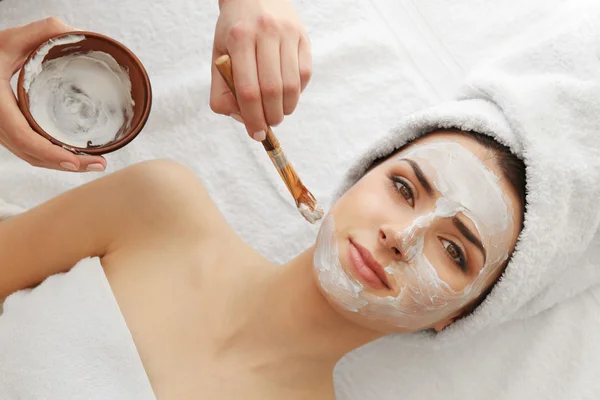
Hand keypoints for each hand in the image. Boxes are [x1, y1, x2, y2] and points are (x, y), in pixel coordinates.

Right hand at [0, 18, 106, 171]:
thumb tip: (75, 32)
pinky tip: (72, 156)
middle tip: (99, 164)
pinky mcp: (7, 131)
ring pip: (30, 157)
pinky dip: (50, 157)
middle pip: (32, 155)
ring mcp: (0, 130)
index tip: (76, 162)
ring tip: (93, 163)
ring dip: (60, 164)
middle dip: (66, 164)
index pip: (24, 137)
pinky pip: (28, 151)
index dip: (50, 153)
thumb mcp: (9, 40)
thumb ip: (41, 32)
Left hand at [210, 0, 311, 140]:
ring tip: (278, 113)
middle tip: (268, 124)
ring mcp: (288, 34)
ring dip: (286, 108)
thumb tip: (241, 118)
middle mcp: (265, 33)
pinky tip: (287, 96)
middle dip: (270, 116)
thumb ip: (222, 89)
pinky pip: (304, 74)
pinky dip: (297, 93)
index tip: (255, 134)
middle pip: (271, 90)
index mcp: (239, 38)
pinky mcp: (303, 37)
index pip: (248, 90)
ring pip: (291, 85)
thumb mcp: (218, 55)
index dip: (253, 118)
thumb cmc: (234, 31)